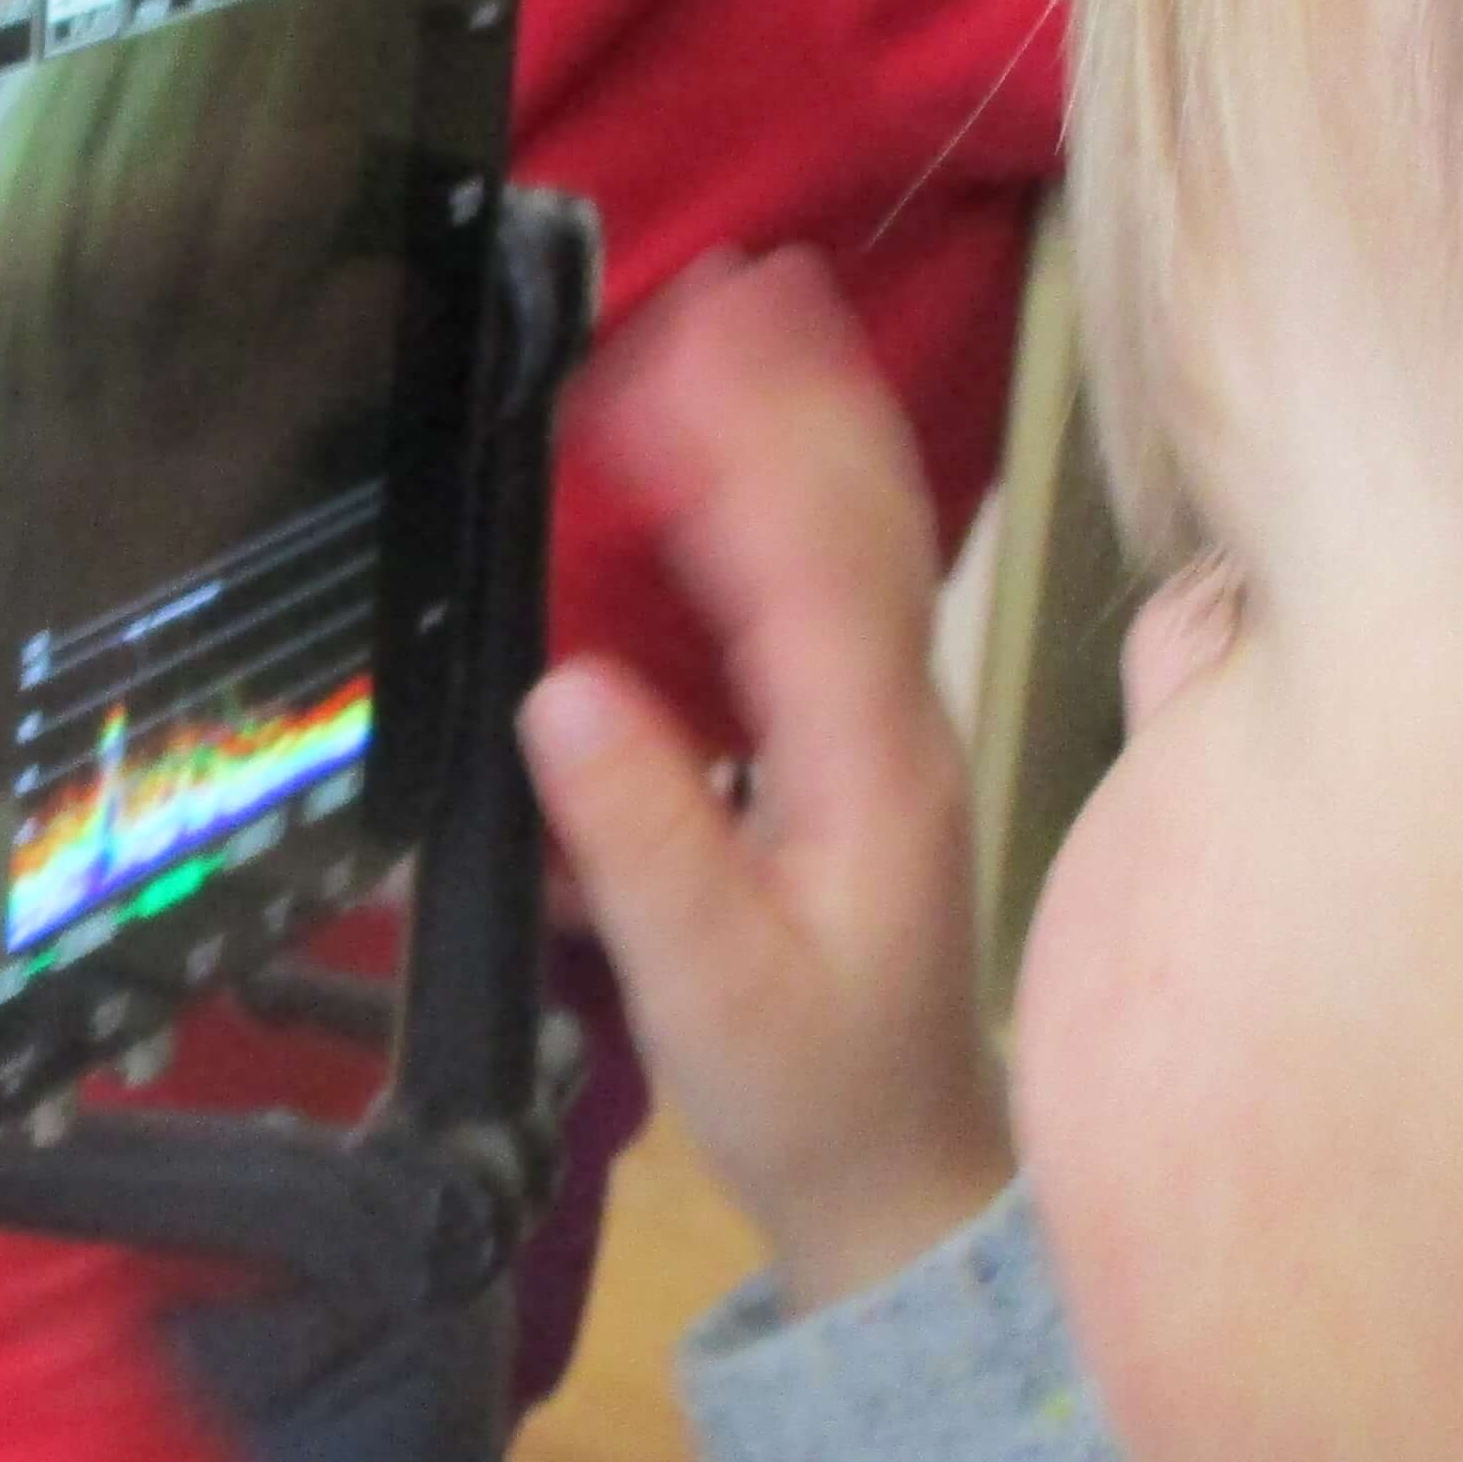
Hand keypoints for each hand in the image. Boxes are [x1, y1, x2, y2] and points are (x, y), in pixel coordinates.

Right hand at [516, 249, 1012, 1308]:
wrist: (899, 1178)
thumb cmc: (808, 1094)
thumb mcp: (712, 987)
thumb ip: (644, 844)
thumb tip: (562, 691)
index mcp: (865, 764)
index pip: (811, 568)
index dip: (750, 448)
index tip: (679, 352)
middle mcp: (896, 721)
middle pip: (856, 517)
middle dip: (791, 391)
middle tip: (721, 283)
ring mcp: (889, 727)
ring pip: (860, 538)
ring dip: (803, 420)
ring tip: (743, 315)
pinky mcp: (861, 745)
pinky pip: (836, 586)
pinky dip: (796, 495)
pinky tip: (751, 447)